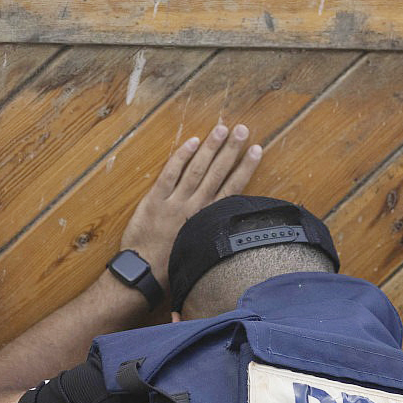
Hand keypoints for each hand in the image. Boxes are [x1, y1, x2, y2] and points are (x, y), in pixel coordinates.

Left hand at [122, 124, 264, 283]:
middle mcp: (196, 207)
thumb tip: (228, 219)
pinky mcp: (155, 201)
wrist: (144, 273)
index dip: (246, 166)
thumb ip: (213, 230)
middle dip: (231, 149)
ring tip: (222, 128)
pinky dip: (181, 157)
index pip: (233, 187)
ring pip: (197, 169)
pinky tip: (192, 142)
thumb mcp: (201, 250)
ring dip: (211, 147)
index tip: (257, 149)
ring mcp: (175, 202)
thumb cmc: (173, 266)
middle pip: (218, 172)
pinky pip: (170, 174)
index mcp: (209, 218)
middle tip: (242, 129)